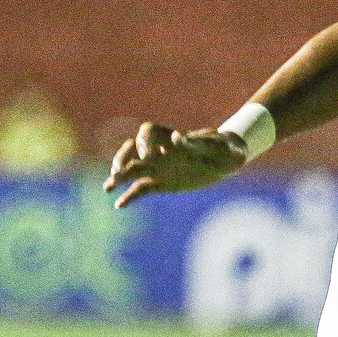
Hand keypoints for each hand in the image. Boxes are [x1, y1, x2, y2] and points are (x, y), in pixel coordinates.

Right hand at [103, 122, 247, 207]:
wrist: (229, 159)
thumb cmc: (224, 148)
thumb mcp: (215, 145)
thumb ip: (196, 142)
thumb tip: (176, 137)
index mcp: (172, 138)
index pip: (148, 131)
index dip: (144, 141)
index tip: (149, 155)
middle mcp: (161, 151)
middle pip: (132, 149)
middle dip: (122, 158)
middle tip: (119, 173)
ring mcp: (160, 168)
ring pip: (133, 169)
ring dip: (119, 177)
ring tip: (108, 187)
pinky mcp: (162, 183)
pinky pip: (142, 189)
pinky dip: (130, 196)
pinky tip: (119, 205)